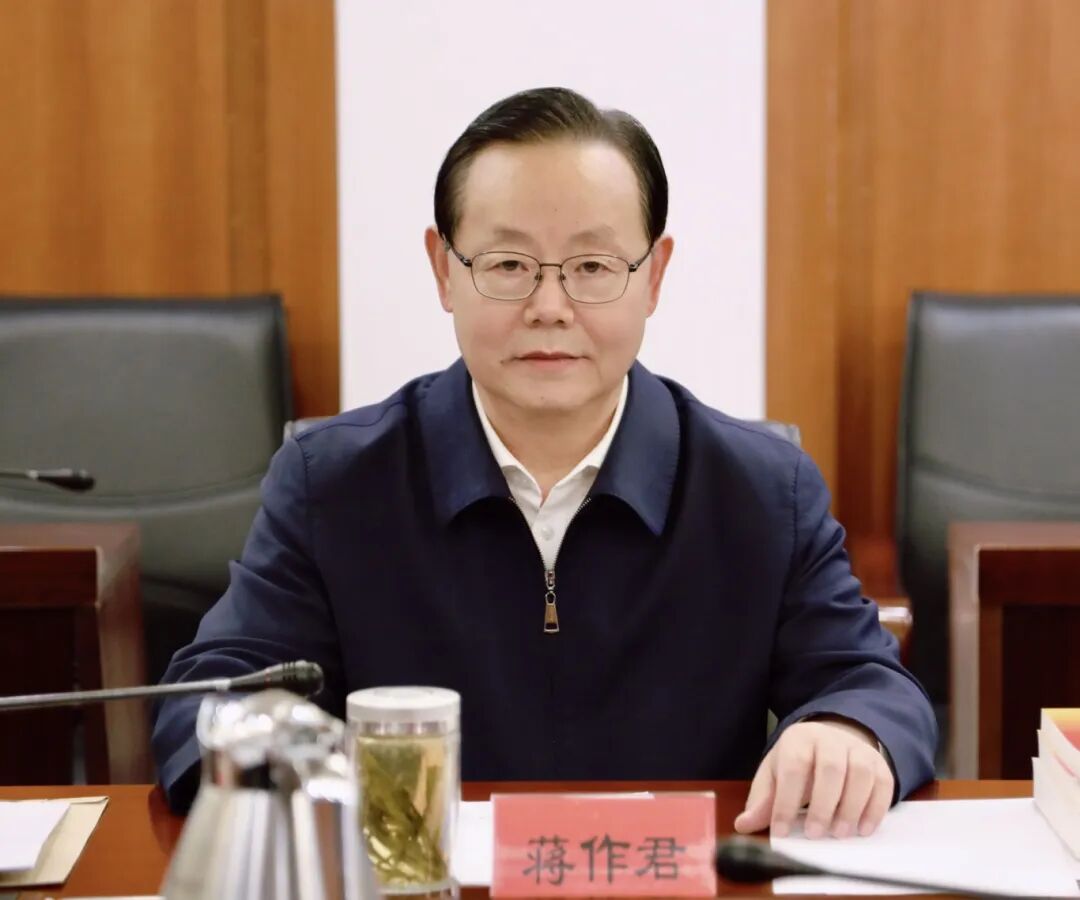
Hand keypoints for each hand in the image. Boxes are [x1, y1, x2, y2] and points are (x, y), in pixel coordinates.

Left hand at [733, 716, 893, 838]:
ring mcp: (857, 749)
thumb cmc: (799, 763)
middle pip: (830, 768)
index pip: (793, 767)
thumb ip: (763, 800)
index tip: (781, 832)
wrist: (832, 740)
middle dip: (823, 805)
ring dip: (852, 807)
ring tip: (840, 834)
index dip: (786, 801)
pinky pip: (883, 783)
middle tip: (815, 835)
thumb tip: (743, 824)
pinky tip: (863, 829)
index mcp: (799, 739)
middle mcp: (830, 739)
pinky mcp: (879, 763)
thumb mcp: (776, 774)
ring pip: (860, 774)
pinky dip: (875, 809)